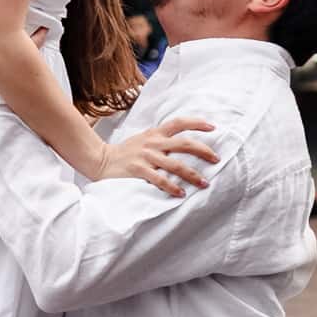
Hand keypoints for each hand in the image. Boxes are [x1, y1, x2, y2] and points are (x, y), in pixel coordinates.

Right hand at [92, 115, 217, 197]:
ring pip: (176, 164)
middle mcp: (153, 142)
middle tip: (216, 159)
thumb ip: (161, 139)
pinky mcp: (138, 170)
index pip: (179, 122)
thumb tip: (186, 145)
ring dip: (192, 175)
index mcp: (155, 133)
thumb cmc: (126, 152)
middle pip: (184, 144)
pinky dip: (172, 187)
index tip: (213, 127)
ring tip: (204, 183)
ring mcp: (146, 156)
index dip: (197, 123)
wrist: (100, 159)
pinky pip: (160, 179)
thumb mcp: (144, 139)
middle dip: (203, 151)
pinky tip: (181, 193)